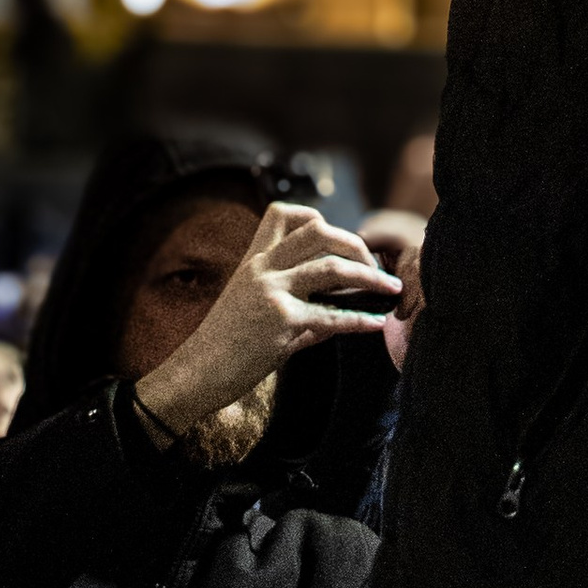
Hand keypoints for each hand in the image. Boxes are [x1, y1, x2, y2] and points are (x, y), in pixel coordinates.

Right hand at [135, 204, 398, 441]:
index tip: (339, 239)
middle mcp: (262, 268)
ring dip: (370, 277)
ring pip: (332, 269)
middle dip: (356, 244)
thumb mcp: (250, 308)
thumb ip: (293, 302)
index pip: (283, 214)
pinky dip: (360, 320)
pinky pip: (332, 317)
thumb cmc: (223, 346)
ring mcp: (272, 293)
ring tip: (391, 289)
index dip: (317, 218)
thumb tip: (339, 311)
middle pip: (319, 232)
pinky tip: (376, 324)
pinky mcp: (281, 323)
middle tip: (375, 266)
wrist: (195, 373)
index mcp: (252, 260)